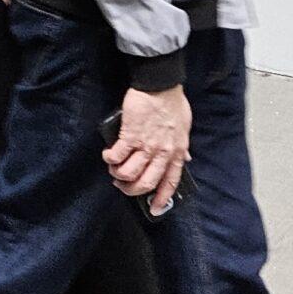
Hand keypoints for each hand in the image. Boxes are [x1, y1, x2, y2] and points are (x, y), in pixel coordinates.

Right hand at [104, 84, 190, 213]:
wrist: (159, 84)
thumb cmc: (173, 102)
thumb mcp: (185, 127)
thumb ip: (182, 146)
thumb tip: (184, 158)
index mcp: (176, 152)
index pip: (170, 182)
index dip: (162, 198)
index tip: (155, 209)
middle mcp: (161, 153)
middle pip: (145, 183)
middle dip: (131, 189)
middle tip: (123, 186)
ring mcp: (146, 146)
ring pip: (129, 173)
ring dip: (118, 175)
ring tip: (114, 170)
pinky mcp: (130, 135)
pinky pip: (117, 156)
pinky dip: (110, 159)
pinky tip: (108, 156)